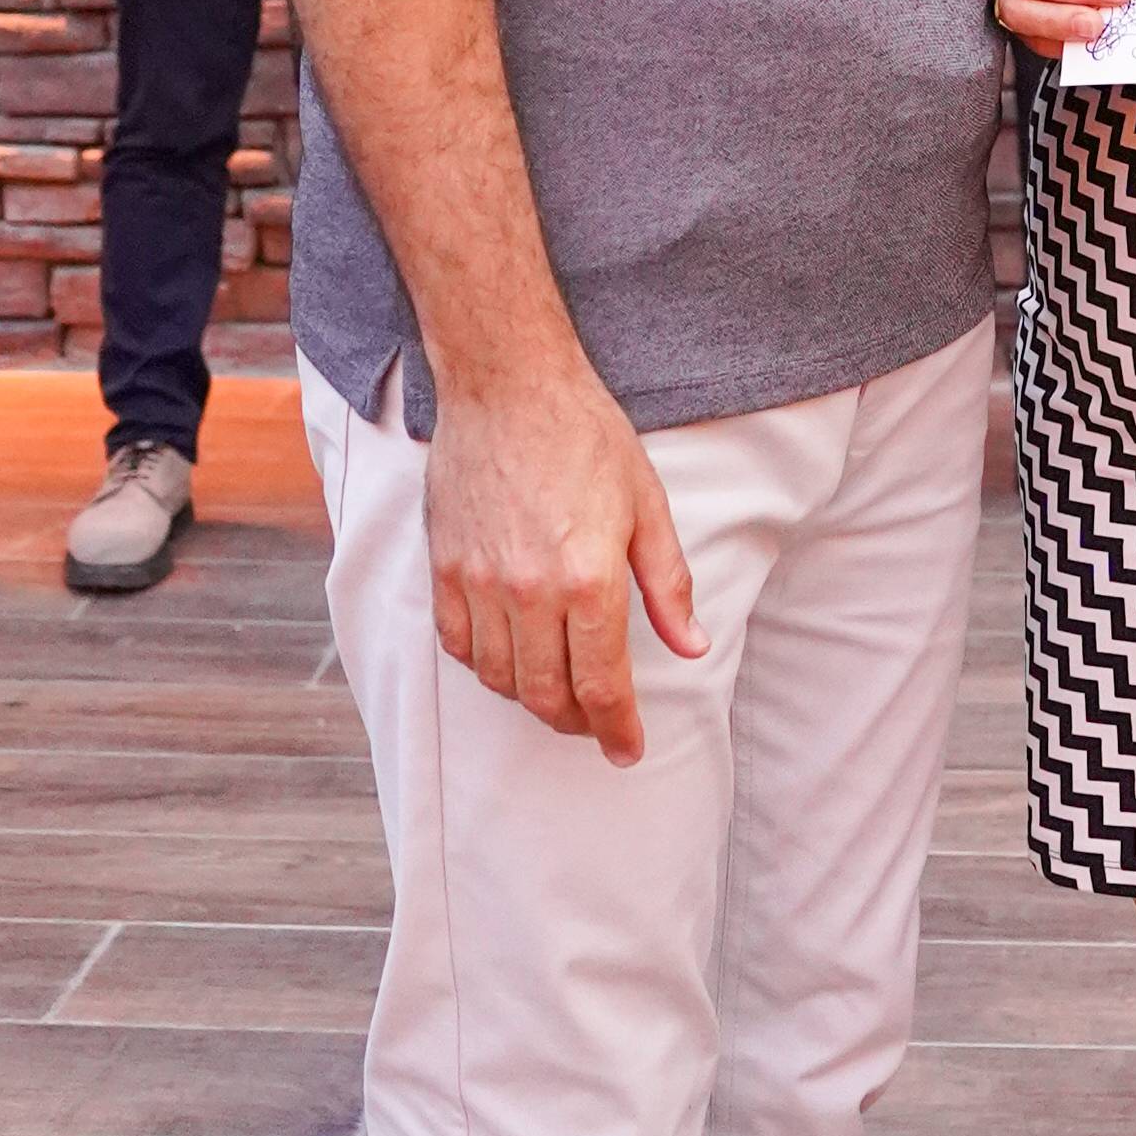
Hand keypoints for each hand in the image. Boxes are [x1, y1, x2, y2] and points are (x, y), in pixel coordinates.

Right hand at [421, 345, 704, 762]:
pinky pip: (459, 645)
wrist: (508, 385)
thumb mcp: (647, 506)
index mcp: (588, 578)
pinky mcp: (444, 568)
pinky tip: (510, 658)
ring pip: (500, 678)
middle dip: (578, 723)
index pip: (600, 685)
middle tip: (598, 724)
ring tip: (559, 691)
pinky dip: (486, 666)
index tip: (628, 750)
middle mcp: (528, 590)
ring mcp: (478, 582)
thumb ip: (668, 586)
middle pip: (546, 696)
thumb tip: (692, 646)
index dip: (617, 729)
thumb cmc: (585, 435)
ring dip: (533, 698)